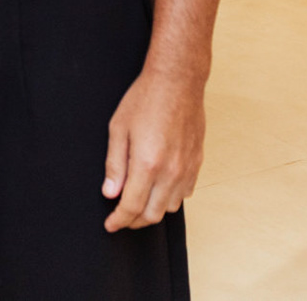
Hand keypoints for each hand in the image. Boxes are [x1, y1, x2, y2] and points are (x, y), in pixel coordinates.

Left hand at [102, 68, 204, 231]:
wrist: (177, 81)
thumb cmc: (145, 100)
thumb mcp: (118, 129)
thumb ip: (115, 165)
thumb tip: (110, 193)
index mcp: (147, 164)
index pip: (131, 206)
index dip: (119, 220)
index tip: (110, 225)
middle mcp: (170, 171)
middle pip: (152, 214)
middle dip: (133, 221)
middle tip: (120, 217)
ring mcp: (186, 168)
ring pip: (170, 208)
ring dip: (152, 212)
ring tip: (137, 203)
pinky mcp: (197, 163)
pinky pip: (184, 193)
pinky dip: (170, 198)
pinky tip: (158, 189)